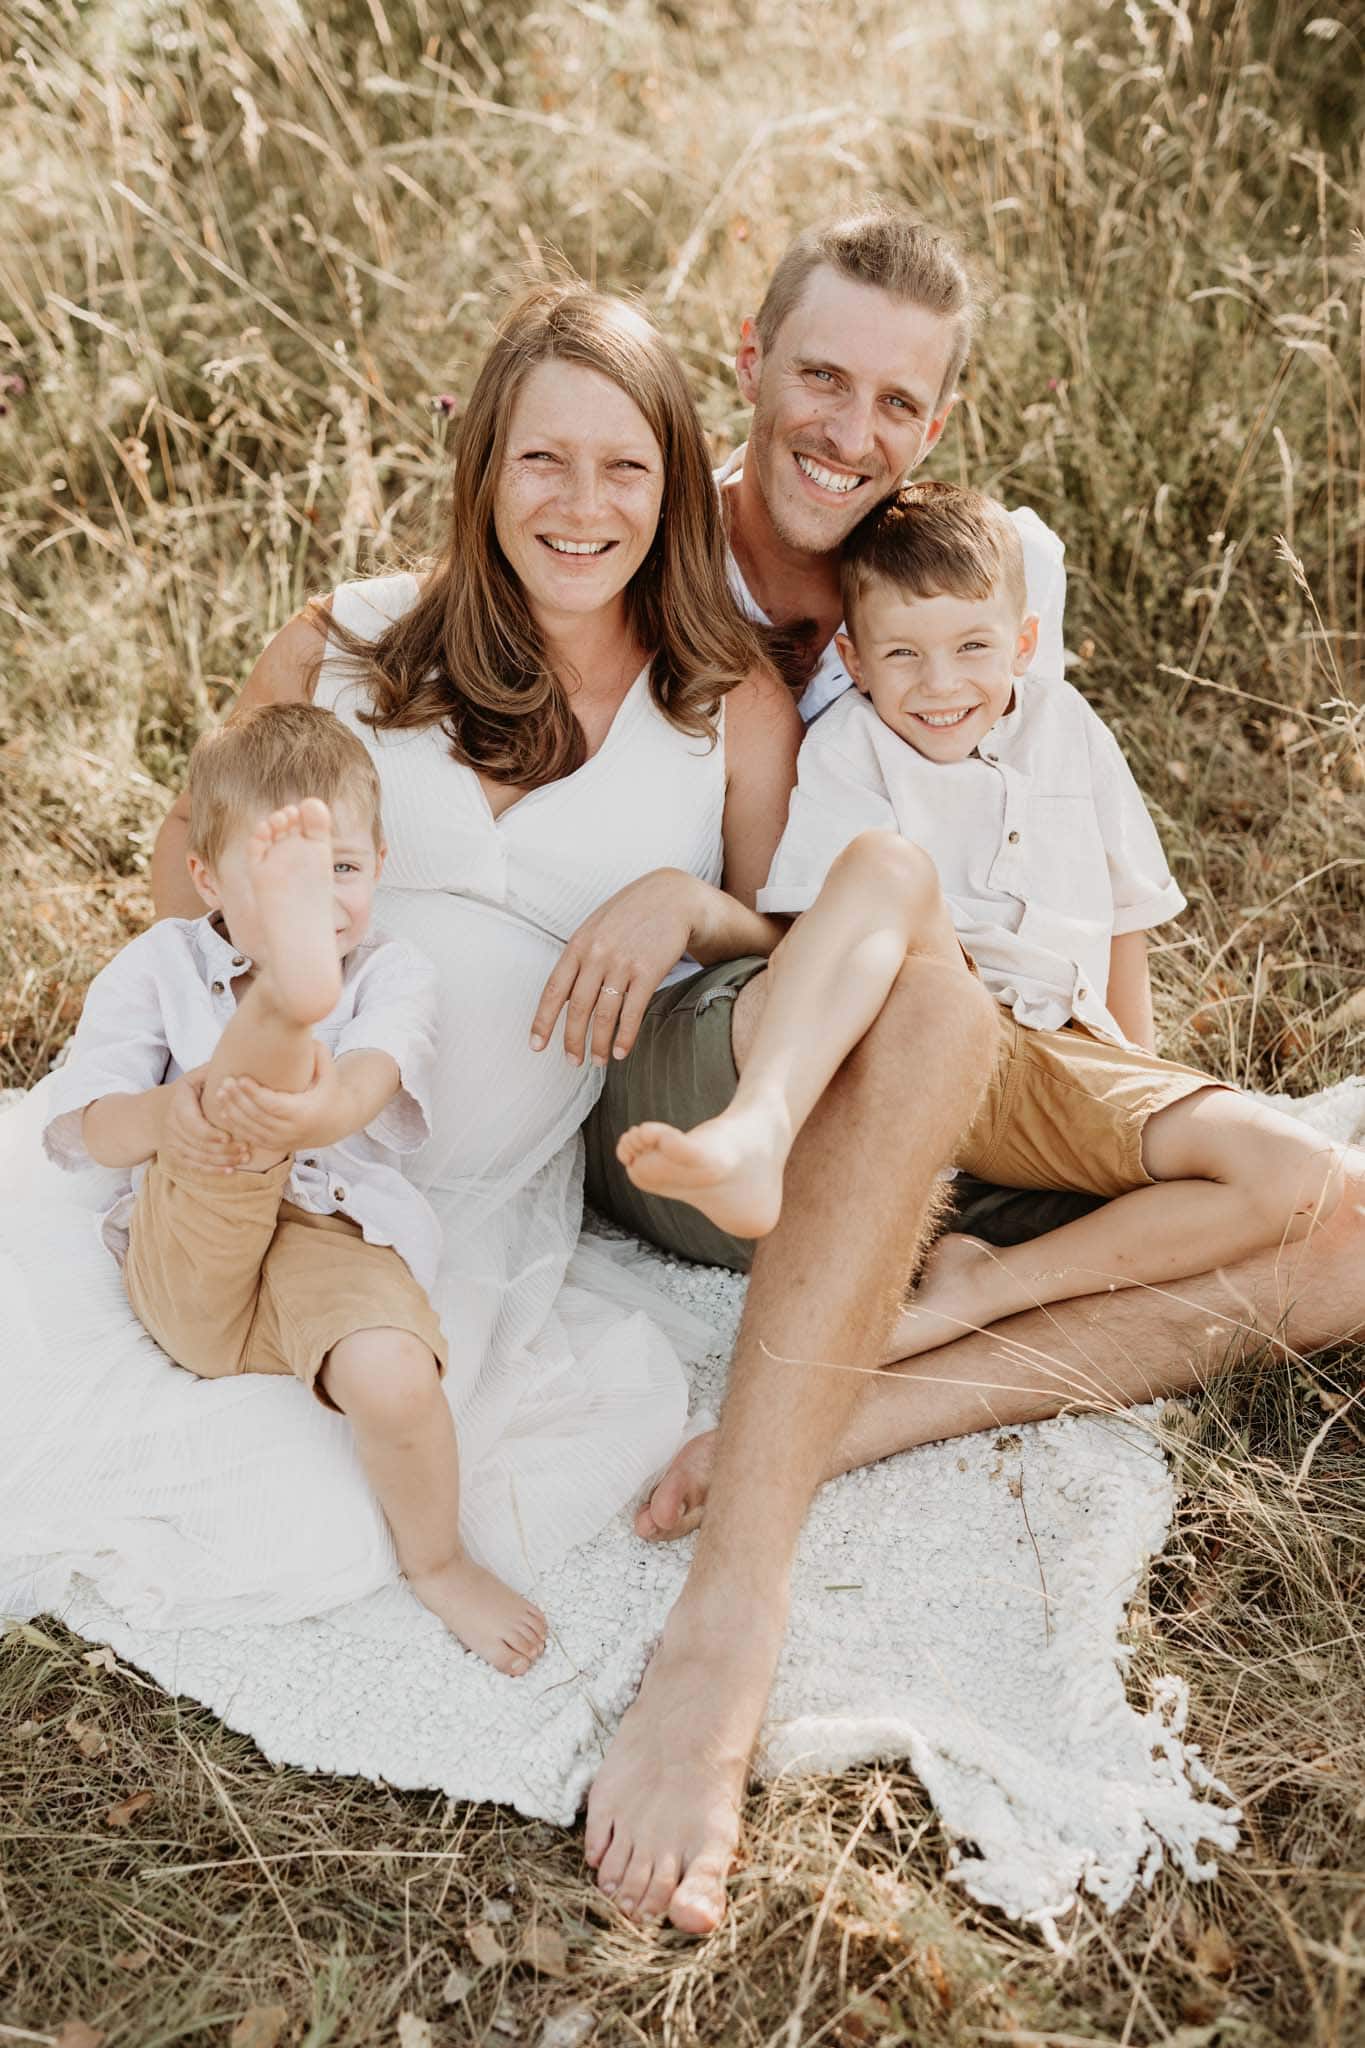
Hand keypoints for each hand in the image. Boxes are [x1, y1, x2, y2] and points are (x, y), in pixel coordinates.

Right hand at [159, 1067, 251, 1175]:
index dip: (211, 1134)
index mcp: (178, 1104)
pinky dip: (212, 1170)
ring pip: (197, 1157)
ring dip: (221, 1161)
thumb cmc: (185, 1093)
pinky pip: (193, 1166)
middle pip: (197, 1143)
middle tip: (246, 1149)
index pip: (193, 1124)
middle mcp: (171, 1125)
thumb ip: (210, 1072)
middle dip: (223, 1149)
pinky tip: (230, 1171)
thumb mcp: (193, 1078)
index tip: (230, 1137)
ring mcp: (171, 1142)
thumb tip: (236, 1059)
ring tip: (244, 1159)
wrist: (155, 1114)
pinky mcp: (175, 1155)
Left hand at [206, 1043, 346, 1154]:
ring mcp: (282, 1141)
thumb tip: (308, 1037)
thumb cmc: (328, 1092)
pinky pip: (250, 1138)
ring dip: (232, 1111)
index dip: (254, 1094)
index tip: (241, 1078)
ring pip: (250, 1129)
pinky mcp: (274, 1146)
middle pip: (258, 1117)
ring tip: (220, 1092)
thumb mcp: (330, 1074)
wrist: (334, 1123)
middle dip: (238, 1100)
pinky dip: (236, 1125)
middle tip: (225, 1082)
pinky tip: (224, 1110)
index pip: (273, 1105)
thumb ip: (321, 1055)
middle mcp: (292, 1131)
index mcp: (304, 1113)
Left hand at [530, 868, 701, 1066]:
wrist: (673, 897)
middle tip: (572, 1061)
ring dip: (598, 1044)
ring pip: (603, 1014)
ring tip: (598, 1061)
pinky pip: (632, 1012)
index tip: (536, 1045)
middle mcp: (596, 954)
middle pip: (577, 1008)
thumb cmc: (632, 914)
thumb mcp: (596, 927)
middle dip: (572, 1040)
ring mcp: (622, 963)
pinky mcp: (648, 971)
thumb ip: (580, 957)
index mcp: (578, 944)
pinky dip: (625, 1036)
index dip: (543, 1021)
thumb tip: (563, 996)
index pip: (554, 990)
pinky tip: (622, 1051)